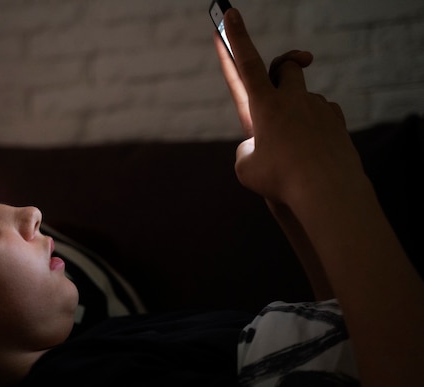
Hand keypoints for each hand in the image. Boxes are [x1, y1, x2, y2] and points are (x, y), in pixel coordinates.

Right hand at [213, 9, 360, 207]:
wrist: (327, 190)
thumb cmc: (280, 180)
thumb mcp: (246, 168)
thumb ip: (248, 149)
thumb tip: (262, 144)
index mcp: (264, 106)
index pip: (246, 64)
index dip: (235, 38)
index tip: (230, 13)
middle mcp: (292, 99)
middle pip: (286, 65)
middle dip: (281, 68)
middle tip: (276, 91)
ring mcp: (318, 107)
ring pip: (304, 96)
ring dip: (296, 112)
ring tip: (293, 147)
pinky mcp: (336, 119)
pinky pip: (323, 115)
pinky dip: (314, 127)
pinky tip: (312, 151)